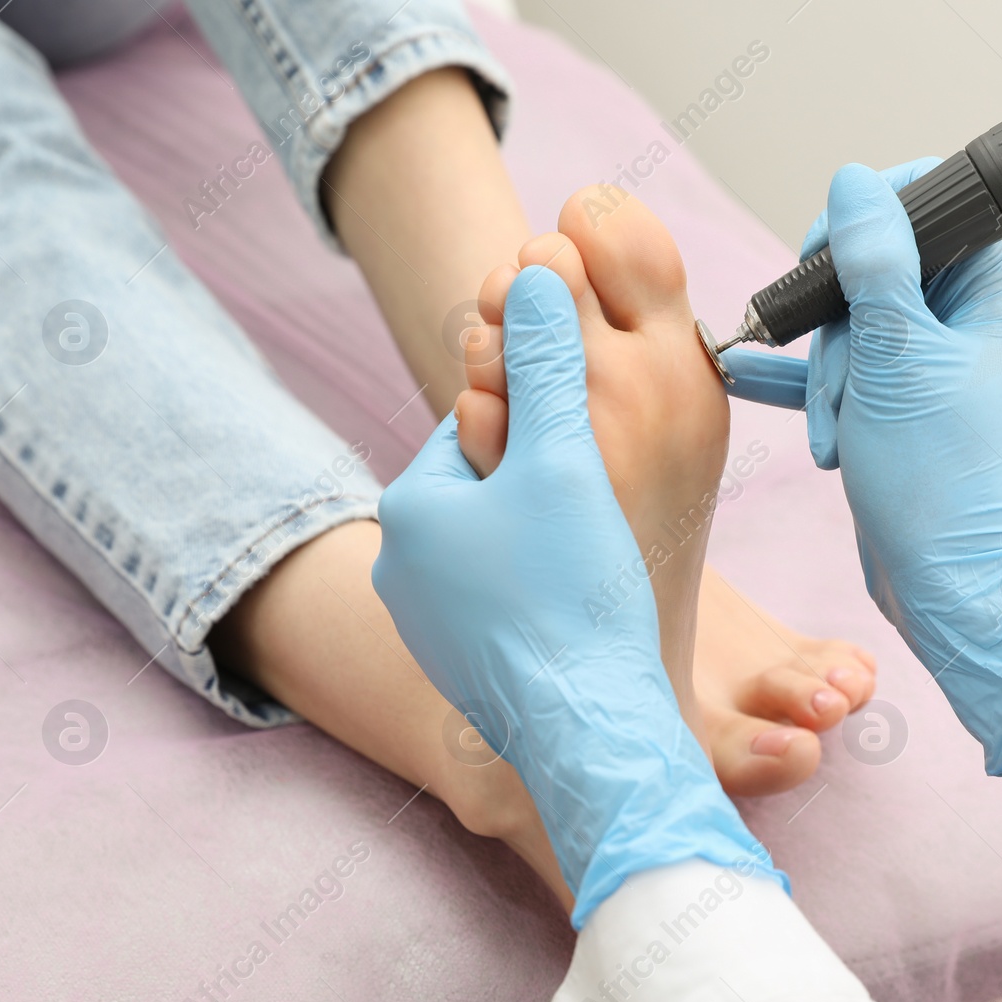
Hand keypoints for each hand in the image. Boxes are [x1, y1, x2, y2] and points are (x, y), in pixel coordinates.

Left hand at [371, 266, 781, 926]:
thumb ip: (548, 364)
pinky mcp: (461, 669)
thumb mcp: (564, 459)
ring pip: (495, 547)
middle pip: (486, 486)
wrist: (590, 732)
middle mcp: (398, 572)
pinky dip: (541, 595)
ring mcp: (426, 628)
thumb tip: (534, 269)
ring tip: (599, 561)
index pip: (477, 424)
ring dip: (546, 539)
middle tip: (602, 507)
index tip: (590, 450)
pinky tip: (585, 608)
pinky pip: (501, 604)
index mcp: (409, 510)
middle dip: (543, 483)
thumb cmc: (573, 595)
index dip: (544, 423)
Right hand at [803, 161, 1001, 774]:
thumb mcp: (896, 357)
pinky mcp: (892, 405)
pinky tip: (745, 374)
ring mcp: (924, 365)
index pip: (927, 207)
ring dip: (823, 377)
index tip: (826, 258)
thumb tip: (855, 180)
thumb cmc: (936, 478)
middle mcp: (961, 321)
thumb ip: (874, 261)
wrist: (942, 583)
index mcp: (988, 293)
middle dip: (836, 328)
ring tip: (834, 434)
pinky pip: (836, 371)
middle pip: (871, 269)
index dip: (867, 221)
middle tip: (840, 379)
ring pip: (846, 325)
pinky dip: (801, 382)